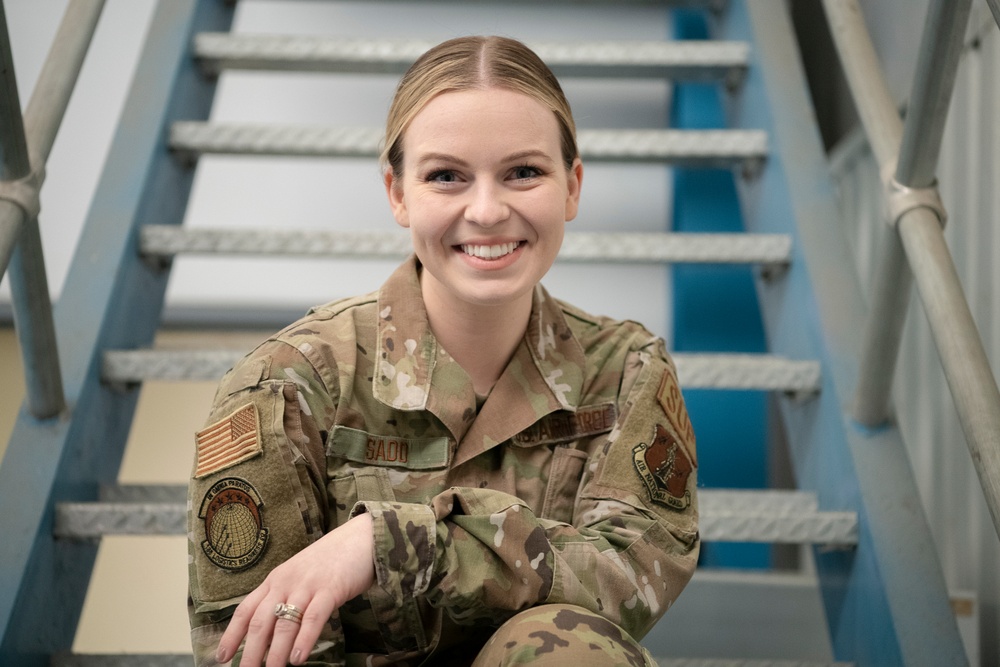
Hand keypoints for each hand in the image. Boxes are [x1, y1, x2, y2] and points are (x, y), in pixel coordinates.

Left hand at [215, 512, 375, 665]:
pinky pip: (313, 618)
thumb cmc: (330, 561)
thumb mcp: (299, 576)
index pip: (246, 610)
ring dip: (276, 653)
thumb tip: (273, 635)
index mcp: (275, 580)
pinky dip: (304, 640)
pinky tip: (298, 658)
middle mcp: (286, 582)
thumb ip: (285, 599)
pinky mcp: (330, 589)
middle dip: (251, 652)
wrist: (360, 537)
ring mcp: (307, 585)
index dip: (231, 635)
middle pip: (261, 621)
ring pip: (285, 623)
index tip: (221, 658)